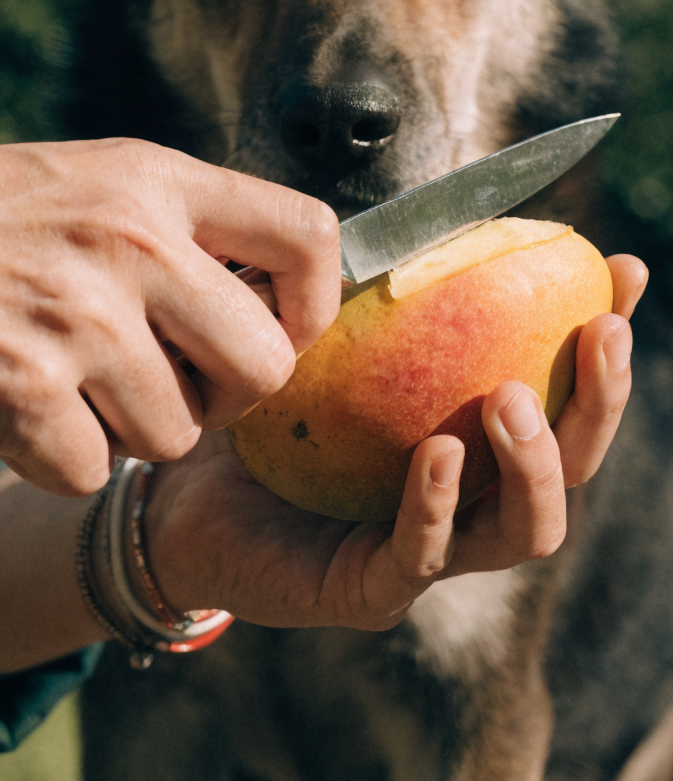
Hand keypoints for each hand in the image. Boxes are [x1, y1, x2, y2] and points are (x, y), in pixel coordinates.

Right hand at [0, 139, 338, 495]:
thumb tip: (272, 280)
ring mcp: (78, 313)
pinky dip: (52, 461)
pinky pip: (89, 471)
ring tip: (65, 384)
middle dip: (228, 401)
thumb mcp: (80, 182)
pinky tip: (10, 410)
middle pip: (266, 364)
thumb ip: (172, 220)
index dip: (314, 304)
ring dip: (125, 433)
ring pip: (177, 434)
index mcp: (152, 177)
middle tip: (175, 390)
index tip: (281, 333)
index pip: (309, 232)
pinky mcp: (21, 388)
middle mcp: (130, 237)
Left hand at [142, 253, 644, 630]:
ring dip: (535, 463)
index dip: (602, 338)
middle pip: (571, 464)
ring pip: (524, 528)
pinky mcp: (369, 589)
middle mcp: (471, 499)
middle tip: (601, 334)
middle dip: (599, 401)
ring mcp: (428, 551)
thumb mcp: (337, 332)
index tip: (622, 274)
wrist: (178, 485)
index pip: (563, 392)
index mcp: (477, 439)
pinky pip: (422, 554)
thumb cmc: (267, 401)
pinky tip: (439, 453)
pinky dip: (436, 504)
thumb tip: (451, 210)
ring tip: (514, 400)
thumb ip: (396, 289)